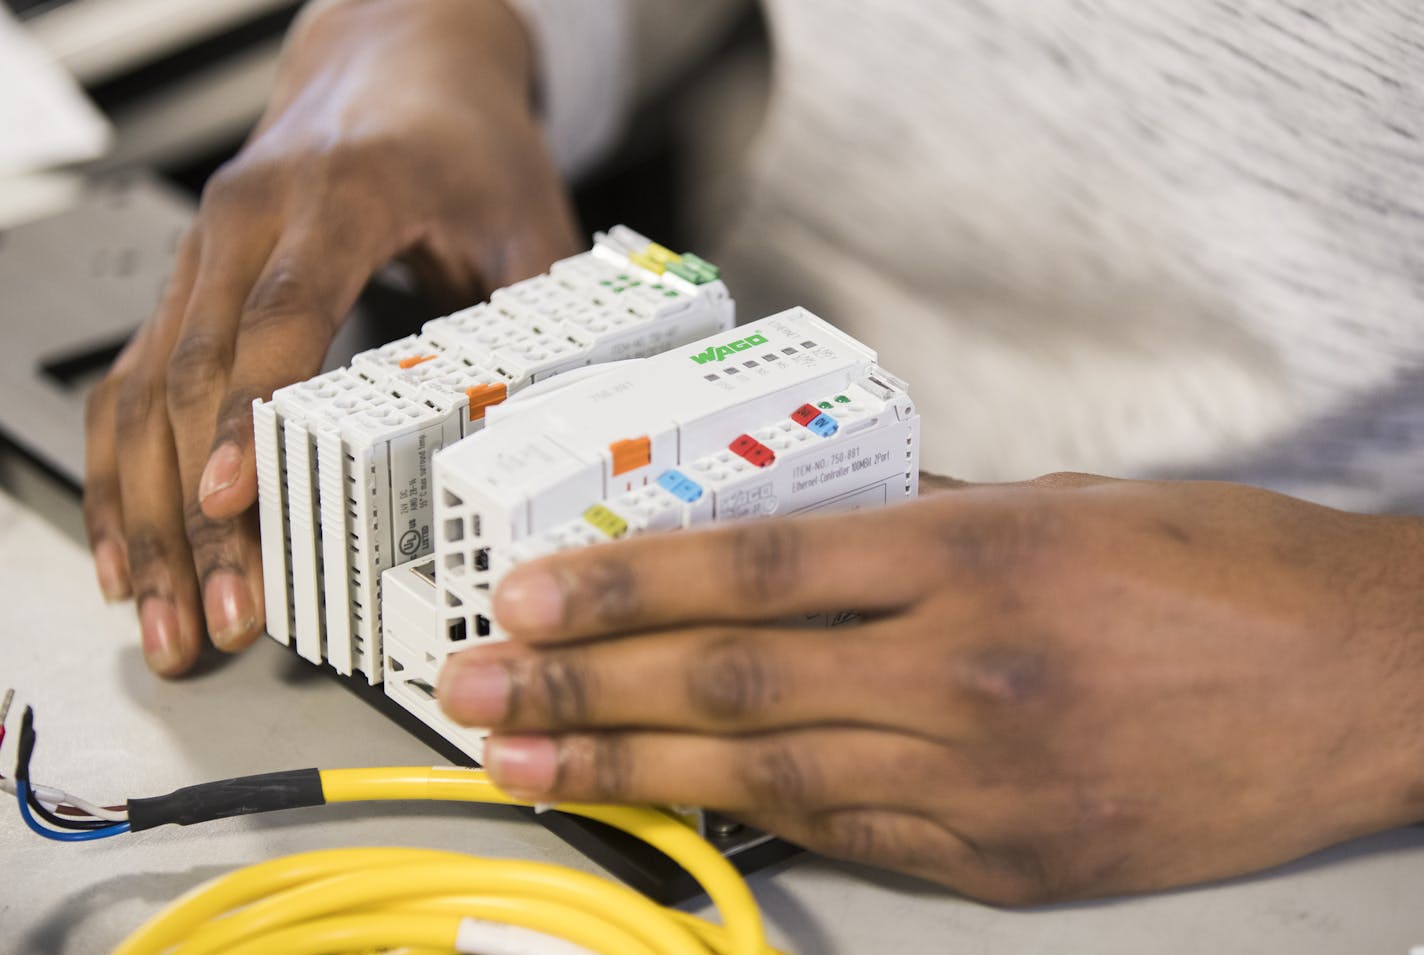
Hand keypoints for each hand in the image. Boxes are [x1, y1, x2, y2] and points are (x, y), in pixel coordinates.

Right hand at [84, 0, 578, 674]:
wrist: (397, 60)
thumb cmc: (463, 137)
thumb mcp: (529, 217)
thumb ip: (541, 319)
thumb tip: (565, 434)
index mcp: (341, 194)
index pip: (281, 314)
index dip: (252, 416)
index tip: (233, 502)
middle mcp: (249, 219)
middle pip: (196, 375)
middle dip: (199, 512)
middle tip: (219, 613)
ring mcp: (205, 252)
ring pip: (142, 392)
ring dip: (146, 515)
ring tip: (165, 616)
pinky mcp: (190, 284)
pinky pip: (130, 383)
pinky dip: (123, 472)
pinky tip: (129, 548)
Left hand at [437, 474, 1423, 903]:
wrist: (1368, 682)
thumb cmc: (1224, 570)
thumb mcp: (1063, 505)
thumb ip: (920, 519)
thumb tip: (800, 521)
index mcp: (977, 556)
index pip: (756, 566)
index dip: (626, 586)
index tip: (527, 596)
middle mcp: (967, 669)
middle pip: (734, 678)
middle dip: (584, 688)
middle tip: (473, 695)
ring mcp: (987, 779)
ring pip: (768, 773)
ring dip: (630, 768)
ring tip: (523, 764)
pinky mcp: (1012, 859)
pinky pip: (853, 835)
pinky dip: (749, 822)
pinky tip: (664, 812)